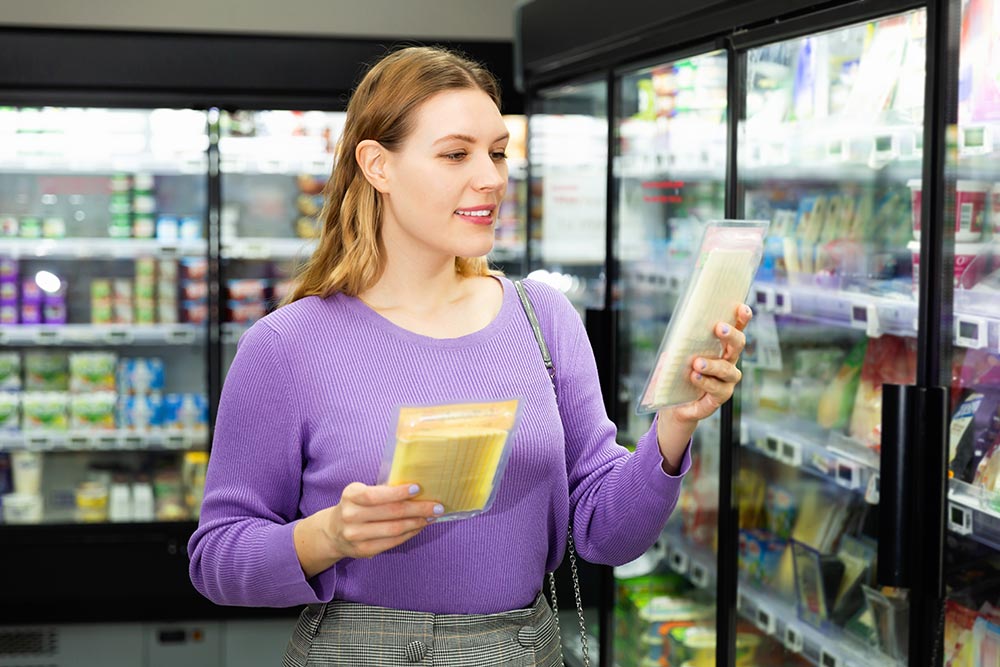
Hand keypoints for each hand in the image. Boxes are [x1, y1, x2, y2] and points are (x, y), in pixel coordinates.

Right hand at [294, 482, 442, 576]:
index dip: (398, 492)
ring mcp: (356, 536)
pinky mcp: (364, 551)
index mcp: (351, 496)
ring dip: (417, 522)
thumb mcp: (361, 492)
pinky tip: (419, 527)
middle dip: (417, 509)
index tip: (418, 488)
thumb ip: (382, 490)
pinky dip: (409, 533)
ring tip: (431, 516)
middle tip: (436, 506)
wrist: (333, 532)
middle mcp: (350, 516)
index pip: (376, 495)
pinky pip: (392, 542)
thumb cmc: (355, 506)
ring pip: (394, 529)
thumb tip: (416, 489)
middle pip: (390, 513)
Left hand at [663, 303, 752, 424]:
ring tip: (697, 363)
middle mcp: (728, 362)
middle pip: (738, 345)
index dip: (742, 318)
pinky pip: (718, 389)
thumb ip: (679, 344)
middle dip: (730, 335)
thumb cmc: (676, 374)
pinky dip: (706, 382)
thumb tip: (680, 332)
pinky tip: (694, 377)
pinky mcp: (719, 397)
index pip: (736, 329)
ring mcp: (726, 381)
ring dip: (713, 365)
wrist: (672, 403)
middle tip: (718, 328)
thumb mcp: (675, 355)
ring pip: (728, 370)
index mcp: (721, 347)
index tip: (742, 308)